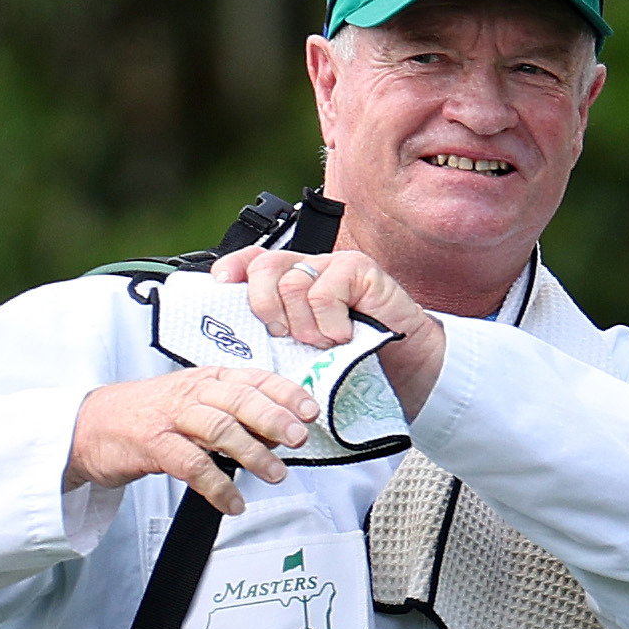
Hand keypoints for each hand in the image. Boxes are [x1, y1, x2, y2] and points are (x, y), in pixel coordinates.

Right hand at [65, 366, 316, 514]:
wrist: (89, 426)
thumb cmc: (149, 416)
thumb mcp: (196, 406)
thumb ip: (236, 417)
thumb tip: (281, 433)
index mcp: (207, 380)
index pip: (254, 379)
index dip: (285, 394)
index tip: (310, 412)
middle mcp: (190, 393)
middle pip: (239, 400)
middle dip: (273, 419)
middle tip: (298, 439)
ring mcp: (169, 417)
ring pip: (218, 429)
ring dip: (252, 453)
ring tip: (275, 474)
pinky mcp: (150, 444)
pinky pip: (190, 464)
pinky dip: (217, 485)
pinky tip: (233, 501)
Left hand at [212, 245, 445, 417]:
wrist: (407, 368)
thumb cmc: (355, 361)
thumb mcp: (303, 350)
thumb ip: (276, 331)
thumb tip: (232, 331)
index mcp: (292, 281)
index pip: (252, 259)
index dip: (233, 267)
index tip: (221, 284)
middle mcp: (310, 267)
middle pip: (264, 266)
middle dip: (265, 306)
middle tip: (286, 334)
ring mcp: (334, 265)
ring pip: (291, 283)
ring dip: (305, 324)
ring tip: (325, 341)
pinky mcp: (359, 269)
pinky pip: (323, 292)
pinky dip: (330, 322)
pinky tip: (345, 334)